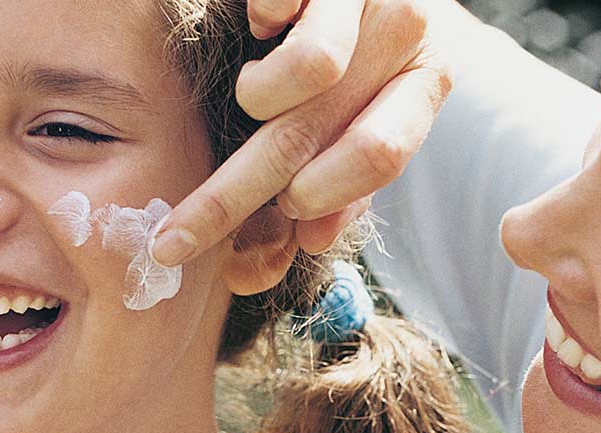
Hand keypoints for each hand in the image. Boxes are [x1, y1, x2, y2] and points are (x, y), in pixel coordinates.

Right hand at [150, 0, 452, 275]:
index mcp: (426, 78)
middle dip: (227, 198)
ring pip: (306, 70)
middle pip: (312, 132)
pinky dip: (258, 19)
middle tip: (174, 238)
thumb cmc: (367, 41)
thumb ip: (349, 177)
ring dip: (258, 95)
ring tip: (256, 88)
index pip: (381, 156)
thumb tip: (311, 241)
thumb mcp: (374, 105)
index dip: (321, 197)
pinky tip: (265, 21)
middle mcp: (405, 32)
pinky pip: (271, 4)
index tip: (280, 214)